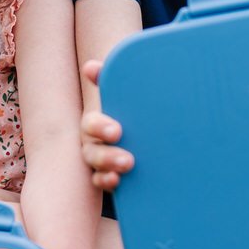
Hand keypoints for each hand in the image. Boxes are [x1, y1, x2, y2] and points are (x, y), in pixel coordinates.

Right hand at [79, 59, 134, 190]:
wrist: (158, 132)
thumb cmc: (138, 108)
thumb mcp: (133, 94)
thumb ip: (114, 79)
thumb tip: (89, 66)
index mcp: (100, 122)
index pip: (92, 125)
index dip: (100, 127)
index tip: (117, 132)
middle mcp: (97, 142)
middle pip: (92, 150)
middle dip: (107, 155)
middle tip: (128, 159)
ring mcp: (103, 161)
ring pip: (97, 166)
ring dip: (109, 168)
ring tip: (128, 167)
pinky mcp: (113, 175)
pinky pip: (102, 181)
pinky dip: (107, 181)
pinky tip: (118, 181)